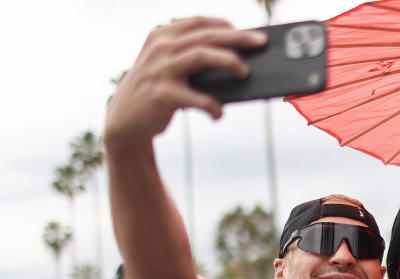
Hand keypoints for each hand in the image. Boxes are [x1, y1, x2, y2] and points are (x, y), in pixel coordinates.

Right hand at [104, 17, 266, 146]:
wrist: (125, 121)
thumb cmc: (156, 91)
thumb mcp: (166, 66)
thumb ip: (189, 56)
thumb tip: (235, 59)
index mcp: (161, 36)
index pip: (198, 22)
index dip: (225, 25)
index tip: (247, 32)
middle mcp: (160, 48)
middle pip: (207, 35)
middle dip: (238, 38)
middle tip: (261, 43)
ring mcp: (160, 70)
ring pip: (203, 56)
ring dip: (230, 62)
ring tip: (244, 73)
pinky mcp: (163, 94)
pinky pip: (199, 97)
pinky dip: (214, 106)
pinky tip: (217, 113)